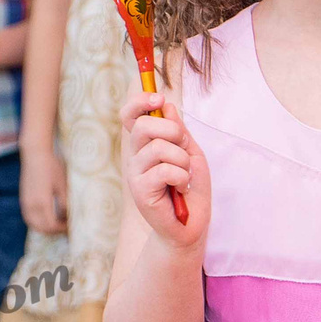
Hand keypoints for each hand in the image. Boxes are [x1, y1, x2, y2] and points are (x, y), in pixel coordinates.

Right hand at [21, 142, 68, 233]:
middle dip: (54, 231)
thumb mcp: (63, 185)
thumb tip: (68, 217)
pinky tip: (46, 218)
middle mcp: (31, 205)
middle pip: (42, 228)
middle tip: (65, 227)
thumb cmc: (52, 167)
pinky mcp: (23, 199)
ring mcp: (25, 203)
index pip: (51, 225)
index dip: (62, 229)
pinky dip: (37, 222)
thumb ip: (65, 203)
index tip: (71, 226)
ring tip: (57, 224)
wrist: (35, 155)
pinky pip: (28, 218)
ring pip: (33, 225)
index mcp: (42, 202)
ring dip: (44, 228)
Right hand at [120, 87, 206, 246]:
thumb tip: (167, 105)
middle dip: (172, 131)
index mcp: (145, 145)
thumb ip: (179, 131)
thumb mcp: (190, 153)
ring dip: (182, 160)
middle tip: (183, 147)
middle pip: (143, 125)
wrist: (191, 224)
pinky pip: (164, 170)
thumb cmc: (190, 188)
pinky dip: (181, 177)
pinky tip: (181, 188)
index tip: (159, 97)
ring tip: (185, 175)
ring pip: (158, 147)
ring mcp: (135, 174)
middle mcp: (135, 157)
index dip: (139, 101)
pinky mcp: (140, 191)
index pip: (130, 115)